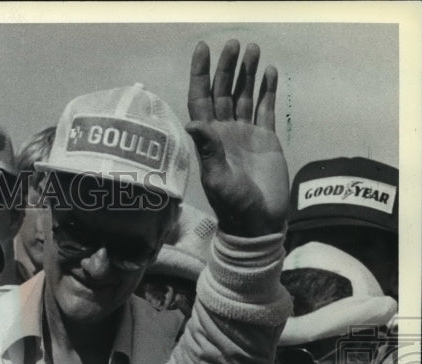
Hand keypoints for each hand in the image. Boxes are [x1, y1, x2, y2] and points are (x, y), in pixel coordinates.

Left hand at [186, 41, 289, 236]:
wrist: (258, 221)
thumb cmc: (233, 204)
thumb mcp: (217, 178)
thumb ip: (208, 150)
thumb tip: (193, 123)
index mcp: (208, 139)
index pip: (200, 99)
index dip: (200, 75)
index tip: (203, 49)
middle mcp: (224, 132)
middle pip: (222, 92)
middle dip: (226, 68)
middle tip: (234, 44)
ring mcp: (245, 133)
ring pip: (243, 95)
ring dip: (246, 73)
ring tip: (252, 49)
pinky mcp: (265, 138)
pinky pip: (264, 108)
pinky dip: (266, 90)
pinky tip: (268, 72)